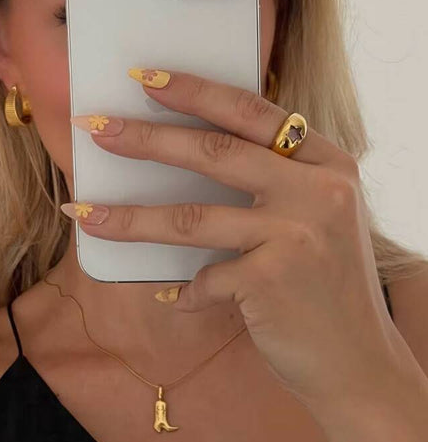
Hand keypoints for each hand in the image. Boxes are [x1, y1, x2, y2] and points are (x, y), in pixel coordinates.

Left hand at [64, 68, 398, 413]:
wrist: (359, 362)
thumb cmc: (327, 286)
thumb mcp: (318, 219)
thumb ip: (275, 185)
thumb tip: (187, 161)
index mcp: (328, 164)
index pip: (252, 112)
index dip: (195, 92)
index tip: (146, 80)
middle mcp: (317, 191)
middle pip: (214, 153)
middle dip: (145, 139)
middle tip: (95, 129)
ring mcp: (295, 235)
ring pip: (191, 217)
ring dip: (129, 217)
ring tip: (82, 211)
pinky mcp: (271, 281)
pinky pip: (204, 279)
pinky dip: (185, 291)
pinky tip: (174, 298)